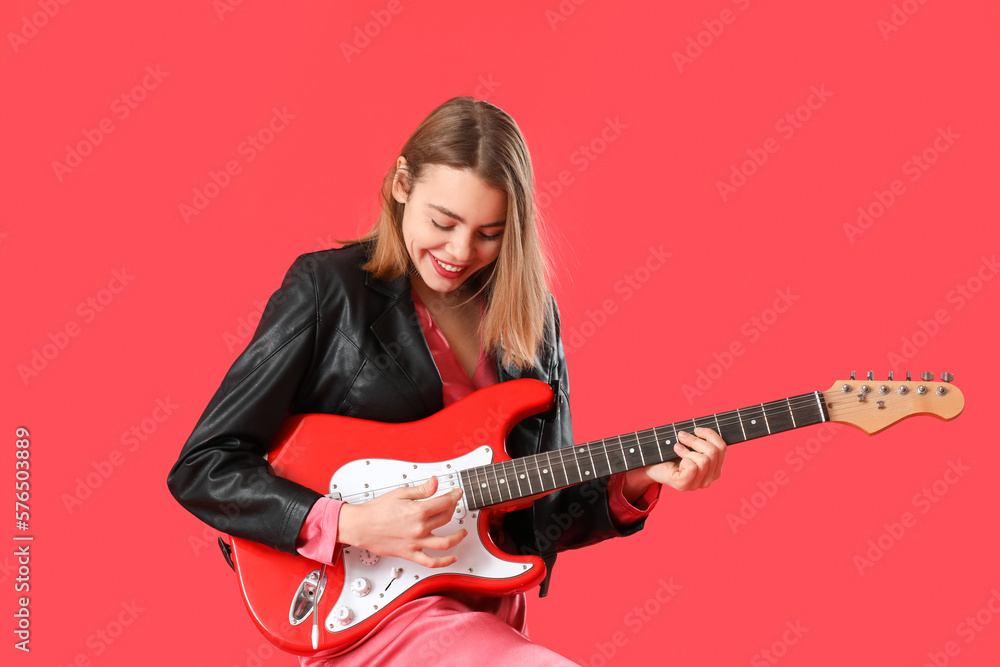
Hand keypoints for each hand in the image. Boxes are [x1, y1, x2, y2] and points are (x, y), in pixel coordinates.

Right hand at [337, 475, 466, 567]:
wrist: (361, 525)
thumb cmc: (377, 510)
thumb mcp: (401, 493)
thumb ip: (421, 490)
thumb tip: (435, 482)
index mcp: (418, 511)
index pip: (444, 502)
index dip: (454, 496)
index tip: (457, 493)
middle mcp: (419, 528)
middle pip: (446, 518)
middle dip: (453, 509)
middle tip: (452, 505)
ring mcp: (416, 543)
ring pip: (445, 543)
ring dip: (458, 537)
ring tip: (463, 533)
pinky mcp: (410, 554)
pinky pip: (431, 561)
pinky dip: (444, 561)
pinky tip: (452, 557)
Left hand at [624, 427, 726, 497]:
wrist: (650, 463)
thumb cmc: (670, 452)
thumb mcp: (690, 443)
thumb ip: (703, 438)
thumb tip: (705, 428)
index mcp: (714, 469)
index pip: (722, 447)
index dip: (710, 434)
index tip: (696, 429)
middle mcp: (709, 479)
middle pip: (714, 452)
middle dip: (696, 440)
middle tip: (682, 436)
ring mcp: (697, 484)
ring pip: (704, 460)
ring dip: (688, 448)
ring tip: (677, 447)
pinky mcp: (684, 485)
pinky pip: (692, 468)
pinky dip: (683, 456)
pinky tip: (675, 453)